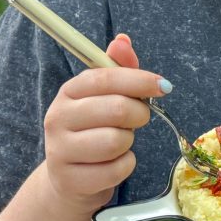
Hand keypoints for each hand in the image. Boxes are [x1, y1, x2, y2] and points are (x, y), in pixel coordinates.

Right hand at [42, 34, 168, 216]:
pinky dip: (125, 166)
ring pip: (116, 141)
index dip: (139, 80)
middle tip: (139, 119)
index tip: (163, 85)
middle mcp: (57, 117)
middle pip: (116, 108)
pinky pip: (116, 169)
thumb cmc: (94, 131)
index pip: (105, 78)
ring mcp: (60, 150)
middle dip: (139, 114)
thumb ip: (118, 70)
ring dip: (129, 142)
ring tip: (120, 143)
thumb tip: (123, 40)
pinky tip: (113, 164)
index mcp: (68, 92)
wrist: (69, 179)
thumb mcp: (105, 98)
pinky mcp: (70, 179)